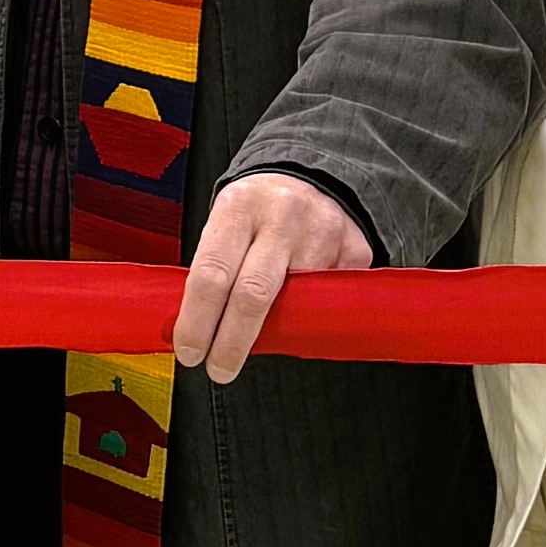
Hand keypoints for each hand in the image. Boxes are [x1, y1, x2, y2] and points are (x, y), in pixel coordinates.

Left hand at [173, 170, 373, 387]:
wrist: (313, 178)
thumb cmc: (259, 210)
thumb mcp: (227, 222)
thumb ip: (215, 268)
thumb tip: (194, 330)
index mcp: (239, 207)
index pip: (212, 272)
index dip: (198, 320)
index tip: (190, 351)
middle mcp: (282, 217)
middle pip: (253, 294)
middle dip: (231, 342)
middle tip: (218, 368)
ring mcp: (323, 233)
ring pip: (295, 304)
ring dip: (274, 330)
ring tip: (260, 332)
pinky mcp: (354, 251)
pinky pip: (328, 300)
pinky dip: (309, 315)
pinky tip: (299, 307)